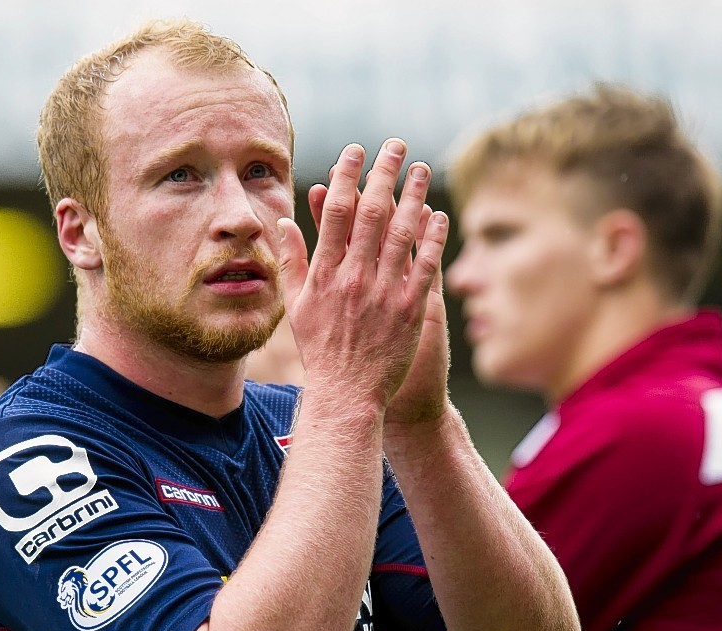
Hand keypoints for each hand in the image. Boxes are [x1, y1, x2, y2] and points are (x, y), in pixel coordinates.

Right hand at [276, 139, 448, 412]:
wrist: (346, 393)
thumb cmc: (320, 350)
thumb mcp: (296, 305)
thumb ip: (292, 261)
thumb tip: (283, 222)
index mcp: (325, 274)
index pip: (337, 213)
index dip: (347, 177)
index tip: (355, 151)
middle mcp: (354, 278)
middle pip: (372, 214)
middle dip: (384, 174)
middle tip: (396, 145)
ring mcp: (384, 294)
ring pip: (402, 234)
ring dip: (413, 197)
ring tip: (421, 170)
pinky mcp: (410, 311)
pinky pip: (424, 267)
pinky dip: (432, 238)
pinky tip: (439, 214)